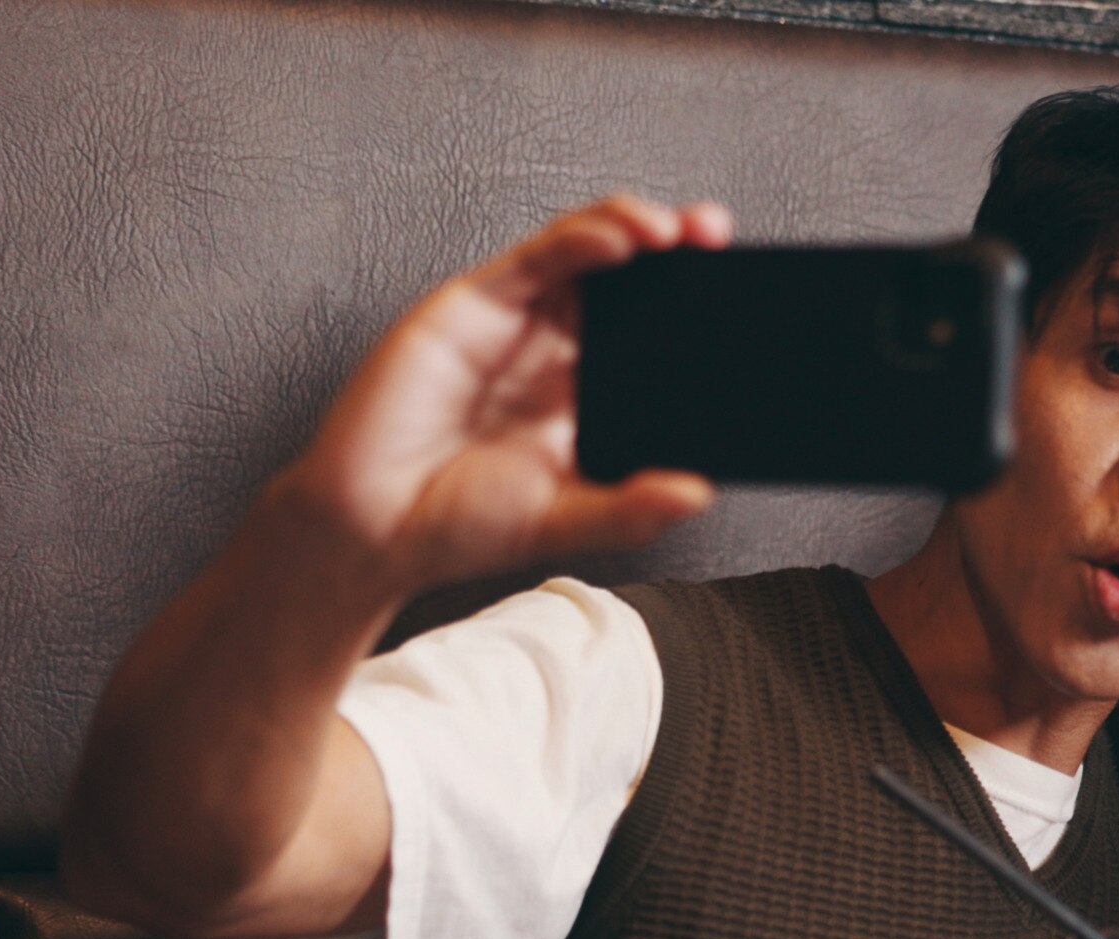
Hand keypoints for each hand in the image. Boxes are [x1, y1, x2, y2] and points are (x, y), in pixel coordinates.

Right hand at [271, 195, 733, 590]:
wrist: (372, 528)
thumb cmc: (459, 522)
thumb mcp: (564, 518)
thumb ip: (630, 508)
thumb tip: (699, 494)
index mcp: (586, 393)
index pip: (653, 331)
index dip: (694, 307)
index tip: (746, 300)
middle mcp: (555, 349)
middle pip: (629, 280)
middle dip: (679, 253)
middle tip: (722, 242)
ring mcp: (516, 322)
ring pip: (586, 251)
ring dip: (636, 230)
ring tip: (681, 233)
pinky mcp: (473, 303)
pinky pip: (537, 258)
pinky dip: (581, 239)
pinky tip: (620, 240)